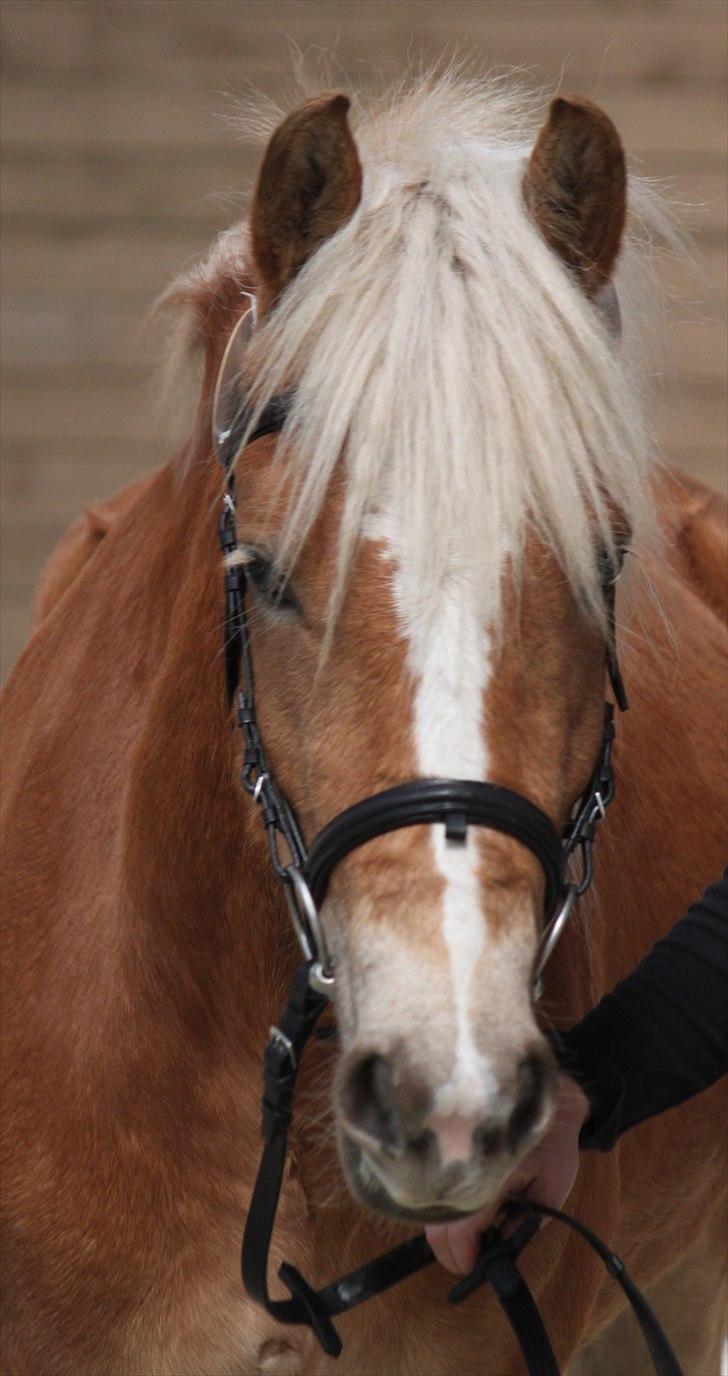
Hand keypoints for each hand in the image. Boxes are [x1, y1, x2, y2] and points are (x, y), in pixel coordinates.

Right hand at [425, 1072, 589, 1273]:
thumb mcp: (551, 1191)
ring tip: (466, 1236)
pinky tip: (460, 1209)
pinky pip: (434, 1185)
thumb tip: (497, 1244)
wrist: (543, 1095)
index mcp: (489, 1179)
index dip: (462, 1255)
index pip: (460, 1230)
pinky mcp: (445, 1145)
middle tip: (466, 1259)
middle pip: (436, 1223)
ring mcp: (448, 1154)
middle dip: (448, 1249)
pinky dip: (442, 1204)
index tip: (470, 1267)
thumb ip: (525, 1223)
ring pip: (430, 1205)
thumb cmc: (553, 1145)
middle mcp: (460, 1168)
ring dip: (443, 1227)